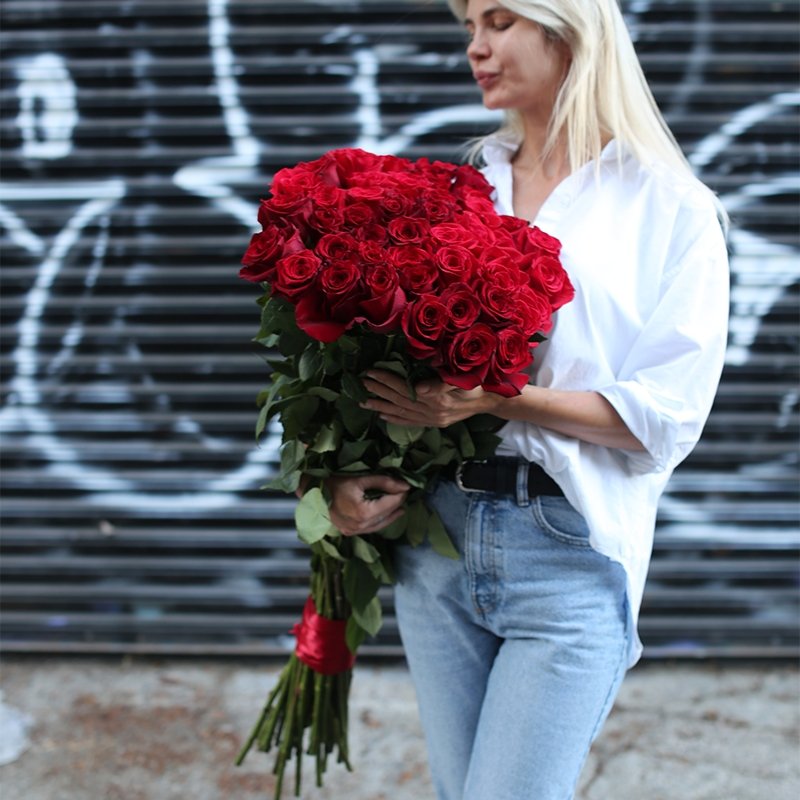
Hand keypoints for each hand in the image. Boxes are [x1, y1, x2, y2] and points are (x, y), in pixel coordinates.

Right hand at [326, 474, 409, 535]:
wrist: (311, 493)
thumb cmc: (334, 482)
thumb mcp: (360, 478)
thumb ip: (384, 482)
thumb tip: (405, 485)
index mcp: (364, 512)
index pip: (391, 503)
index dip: (401, 494)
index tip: (407, 485)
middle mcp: (360, 525)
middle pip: (387, 514)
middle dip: (397, 503)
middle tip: (403, 493)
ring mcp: (353, 531)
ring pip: (380, 525)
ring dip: (390, 515)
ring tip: (400, 507)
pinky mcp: (349, 532)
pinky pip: (369, 529)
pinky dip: (379, 521)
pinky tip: (384, 516)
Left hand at [361, 369, 499, 427]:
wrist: (491, 400)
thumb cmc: (477, 382)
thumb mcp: (463, 378)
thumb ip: (441, 383)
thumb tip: (418, 387)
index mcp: (436, 399)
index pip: (404, 387)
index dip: (386, 379)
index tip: (370, 372)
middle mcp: (432, 412)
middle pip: (399, 400)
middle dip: (379, 391)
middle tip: (361, 383)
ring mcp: (432, 420)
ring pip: (401, 412)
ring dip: (381, 406)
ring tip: (364, 402)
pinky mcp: (435, 423)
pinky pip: (411, 422)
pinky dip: (395, 419)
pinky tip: (383, 416)